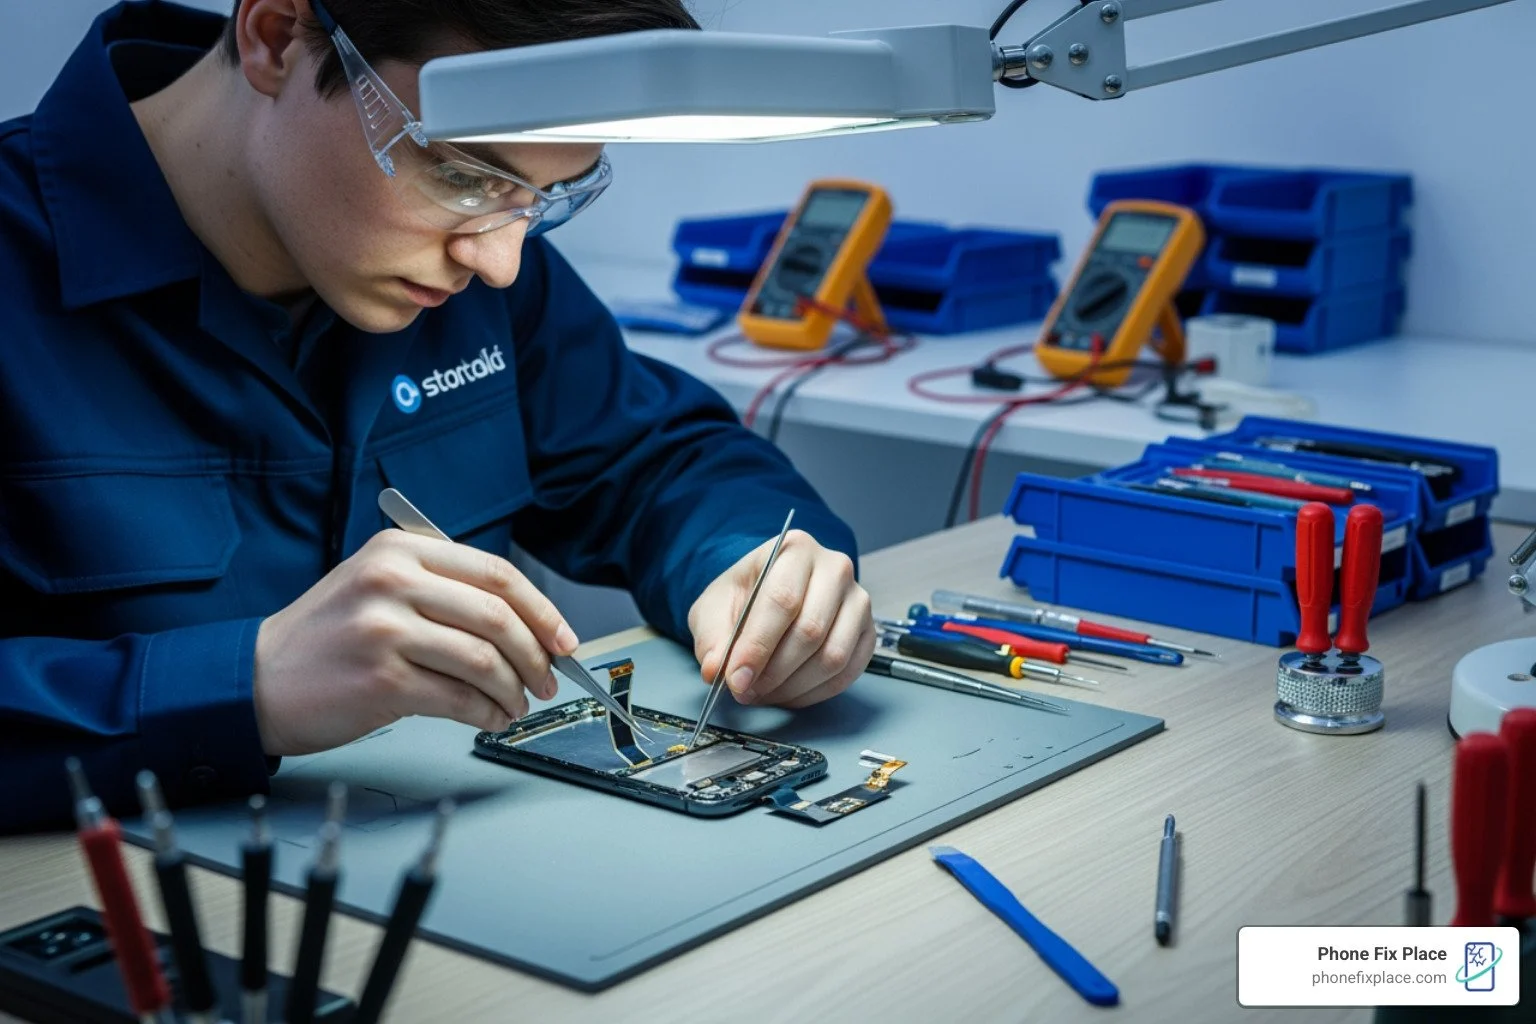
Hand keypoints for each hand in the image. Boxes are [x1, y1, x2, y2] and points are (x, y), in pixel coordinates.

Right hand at [252, 530, 578, 755]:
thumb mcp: (377, 584)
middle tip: (547, 678)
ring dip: (513, 689)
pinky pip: (459, 698)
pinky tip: (488, 718)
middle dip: (535, 654)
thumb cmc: (326, 637)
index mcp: (400, 550)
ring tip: (515, 704)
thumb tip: (523, 622)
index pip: (495, 573)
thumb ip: (442, 588)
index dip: (541, 609)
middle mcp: (393, 581)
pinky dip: (485, 713)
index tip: (563, 638)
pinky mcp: (382, 679)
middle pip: (497, 615)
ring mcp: (386, 630)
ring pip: (484, 659)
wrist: (257, 680)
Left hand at [687, 531, 873, 708]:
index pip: (782, 599)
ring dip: (793, 686)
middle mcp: (835, 569)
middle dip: (773, 672)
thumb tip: (716, 670)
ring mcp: (858, 601)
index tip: (736, 678)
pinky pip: (847, 673)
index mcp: (795, 549)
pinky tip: (787, 692)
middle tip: (745, 690)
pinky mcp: (868, 632)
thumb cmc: (745, 597)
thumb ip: (713, 638)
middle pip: (810, 630)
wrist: (768, 594)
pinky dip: (814, 693)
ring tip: (763, 693)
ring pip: (832, 656)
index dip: (757, 645)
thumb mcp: (713, 609)